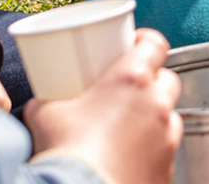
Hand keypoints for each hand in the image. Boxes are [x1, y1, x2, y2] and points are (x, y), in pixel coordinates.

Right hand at [26, 28, 182, 183]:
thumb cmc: (68, 155)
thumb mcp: (45, 115)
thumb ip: (47, 100)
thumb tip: (39, 103)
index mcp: (132, 79)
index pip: (155, 44)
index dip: (145, 41)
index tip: (134, 45)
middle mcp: (157, 104)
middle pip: (167, 80)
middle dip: (151, 82)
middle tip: (127, 90)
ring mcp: (166, 137)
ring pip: (169, 116)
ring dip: (153, 117)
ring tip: (127, 127)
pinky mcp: (168, 167)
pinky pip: (165, 150)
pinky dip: (151, 149)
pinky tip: (130, 155)